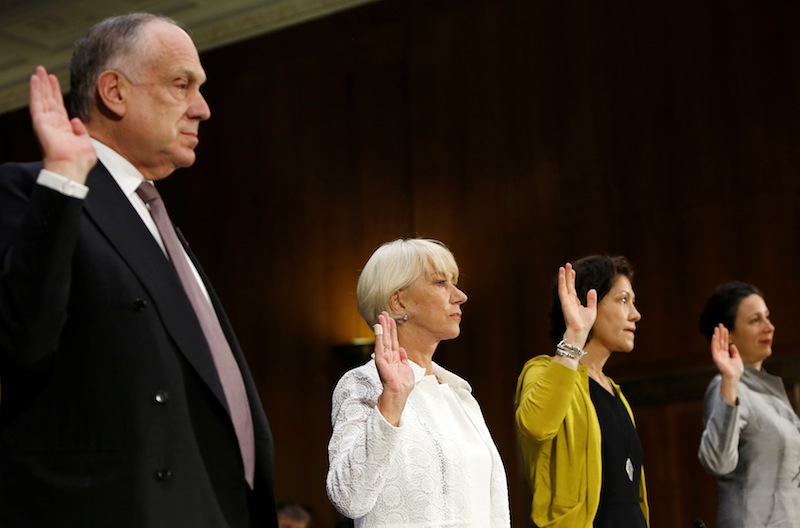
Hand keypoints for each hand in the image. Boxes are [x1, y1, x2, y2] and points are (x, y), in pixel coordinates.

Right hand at [30, 66, 95, 182]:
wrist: (71, 168)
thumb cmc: (79, 162)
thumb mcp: (86, 144)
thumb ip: (81, 132)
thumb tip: (76, 122)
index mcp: (64, 129)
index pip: (58, 106)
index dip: (56, 93)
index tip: (54, 80)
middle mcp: (53, 124)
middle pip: (49, 100)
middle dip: (46, 85)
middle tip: (43, 70)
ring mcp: (46, 122)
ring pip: (42, 98)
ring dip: (40, 84)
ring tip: (39, 70)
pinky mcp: (40, 122)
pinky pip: (37, 103)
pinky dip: (35, 91)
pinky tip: (35, 80)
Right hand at [373, 312, 414, 425]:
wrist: (399, 395)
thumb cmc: (403, 386)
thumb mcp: (407, 369)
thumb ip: (404, 358)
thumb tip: (402, 349)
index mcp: (395, 358)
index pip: (393, 341)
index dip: (392, 330)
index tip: (391, 319)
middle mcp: (388, 357)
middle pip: (388, 338)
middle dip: (386, 325)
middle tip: (384, 313)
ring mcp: (384, 358)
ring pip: (384, 339)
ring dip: (382, 327)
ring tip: (381, 316)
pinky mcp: (381, 361)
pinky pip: (380, 346)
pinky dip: (379, 336)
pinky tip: (379, 328)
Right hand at [558, 262, 596, 347]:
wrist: (580, 331)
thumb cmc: (585, 324)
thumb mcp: (592, 309)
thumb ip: (591, 299)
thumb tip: (592, 290)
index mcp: (575, 302)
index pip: (572, 288)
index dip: (572, 279)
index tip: (573, 271)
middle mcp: (569, 300)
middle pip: (568, 284)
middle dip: (567, 274)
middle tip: (567, 264)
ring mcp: (566, 300)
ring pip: (564, 285)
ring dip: (563, 276)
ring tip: (563, 266)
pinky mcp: (564, 302)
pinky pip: (562, 289)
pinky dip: (561, 281)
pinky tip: (561, 274)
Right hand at [710, 324, 742, 404]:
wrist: (733, 377)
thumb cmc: (736, 371)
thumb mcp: (737, 359)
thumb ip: (734, 352)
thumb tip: (732, 345)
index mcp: (725, 354)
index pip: (724, 343)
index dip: (725, 335)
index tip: (725, 328)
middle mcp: (720, 353)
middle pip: (720, 341)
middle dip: (720, 333)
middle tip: (720, 325)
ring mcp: (718, 355)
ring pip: (717, 343)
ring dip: (717, 335)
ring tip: (717, 327)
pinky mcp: (716, 357)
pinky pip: (714, 348)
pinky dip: (714, 341)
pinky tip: (714, 336)